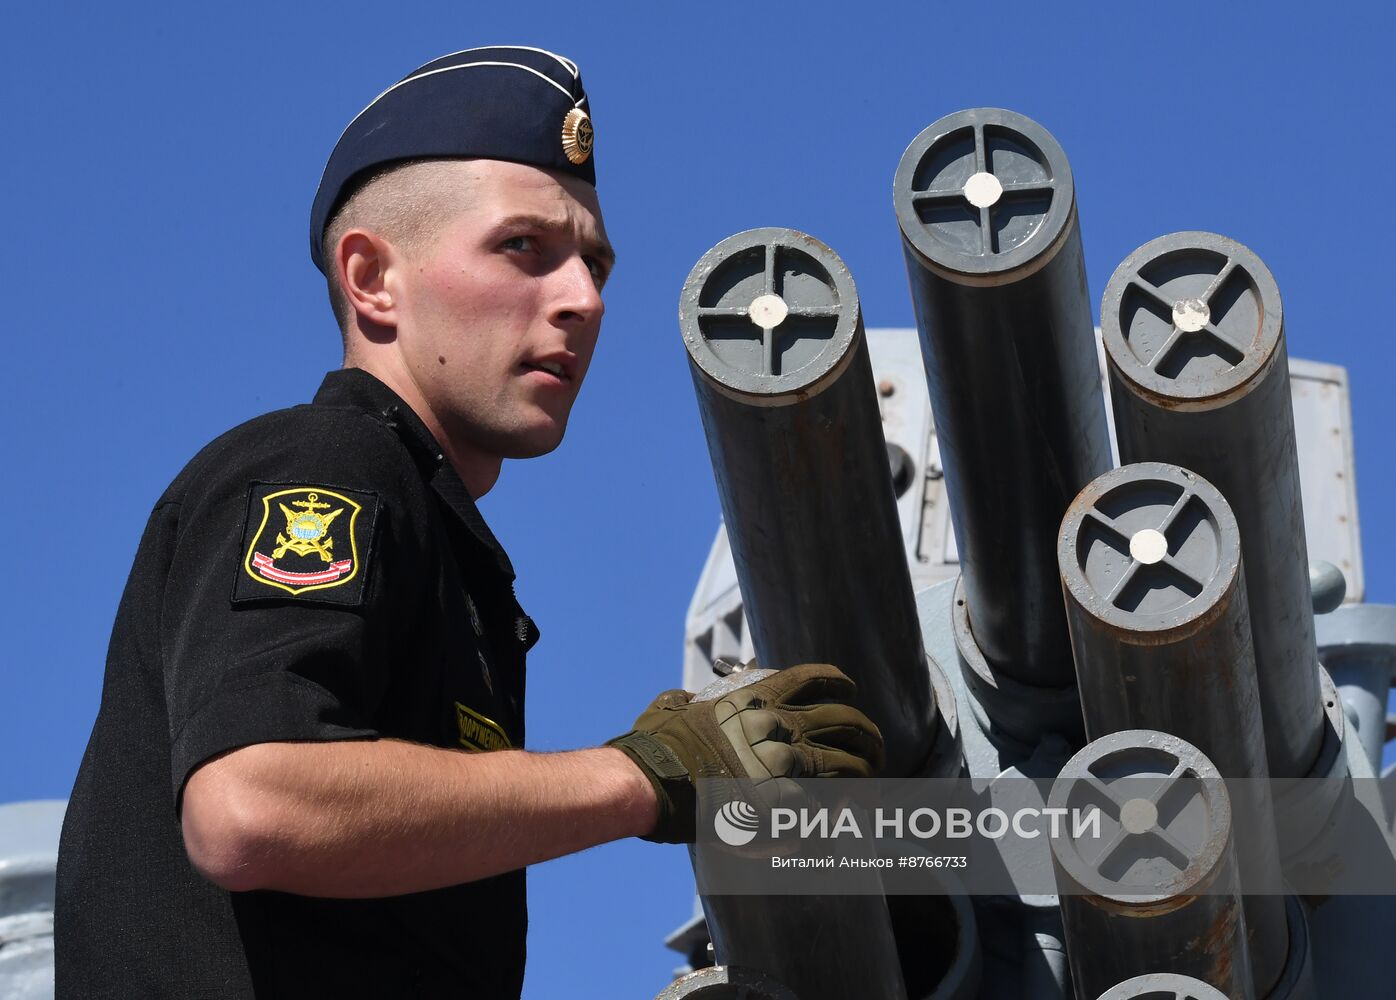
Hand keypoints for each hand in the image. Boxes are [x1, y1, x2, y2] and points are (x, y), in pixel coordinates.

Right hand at [607, 663, 883, 842]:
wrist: (656, 782)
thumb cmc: (658, 745)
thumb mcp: (671, 707)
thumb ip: (686, 701)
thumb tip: (683, 700)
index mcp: (758, 698)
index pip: (815, 678)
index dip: (840, 684)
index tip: (850, 692)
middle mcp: (781, 725)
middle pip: (846, 721)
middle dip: (868, 734)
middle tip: (875, 746)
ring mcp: (787, 763)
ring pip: (850, 763)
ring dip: (867, 771)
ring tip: (873, 780)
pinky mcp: (786, 801)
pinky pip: (829, 806)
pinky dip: (840, 811)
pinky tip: (845, 815)